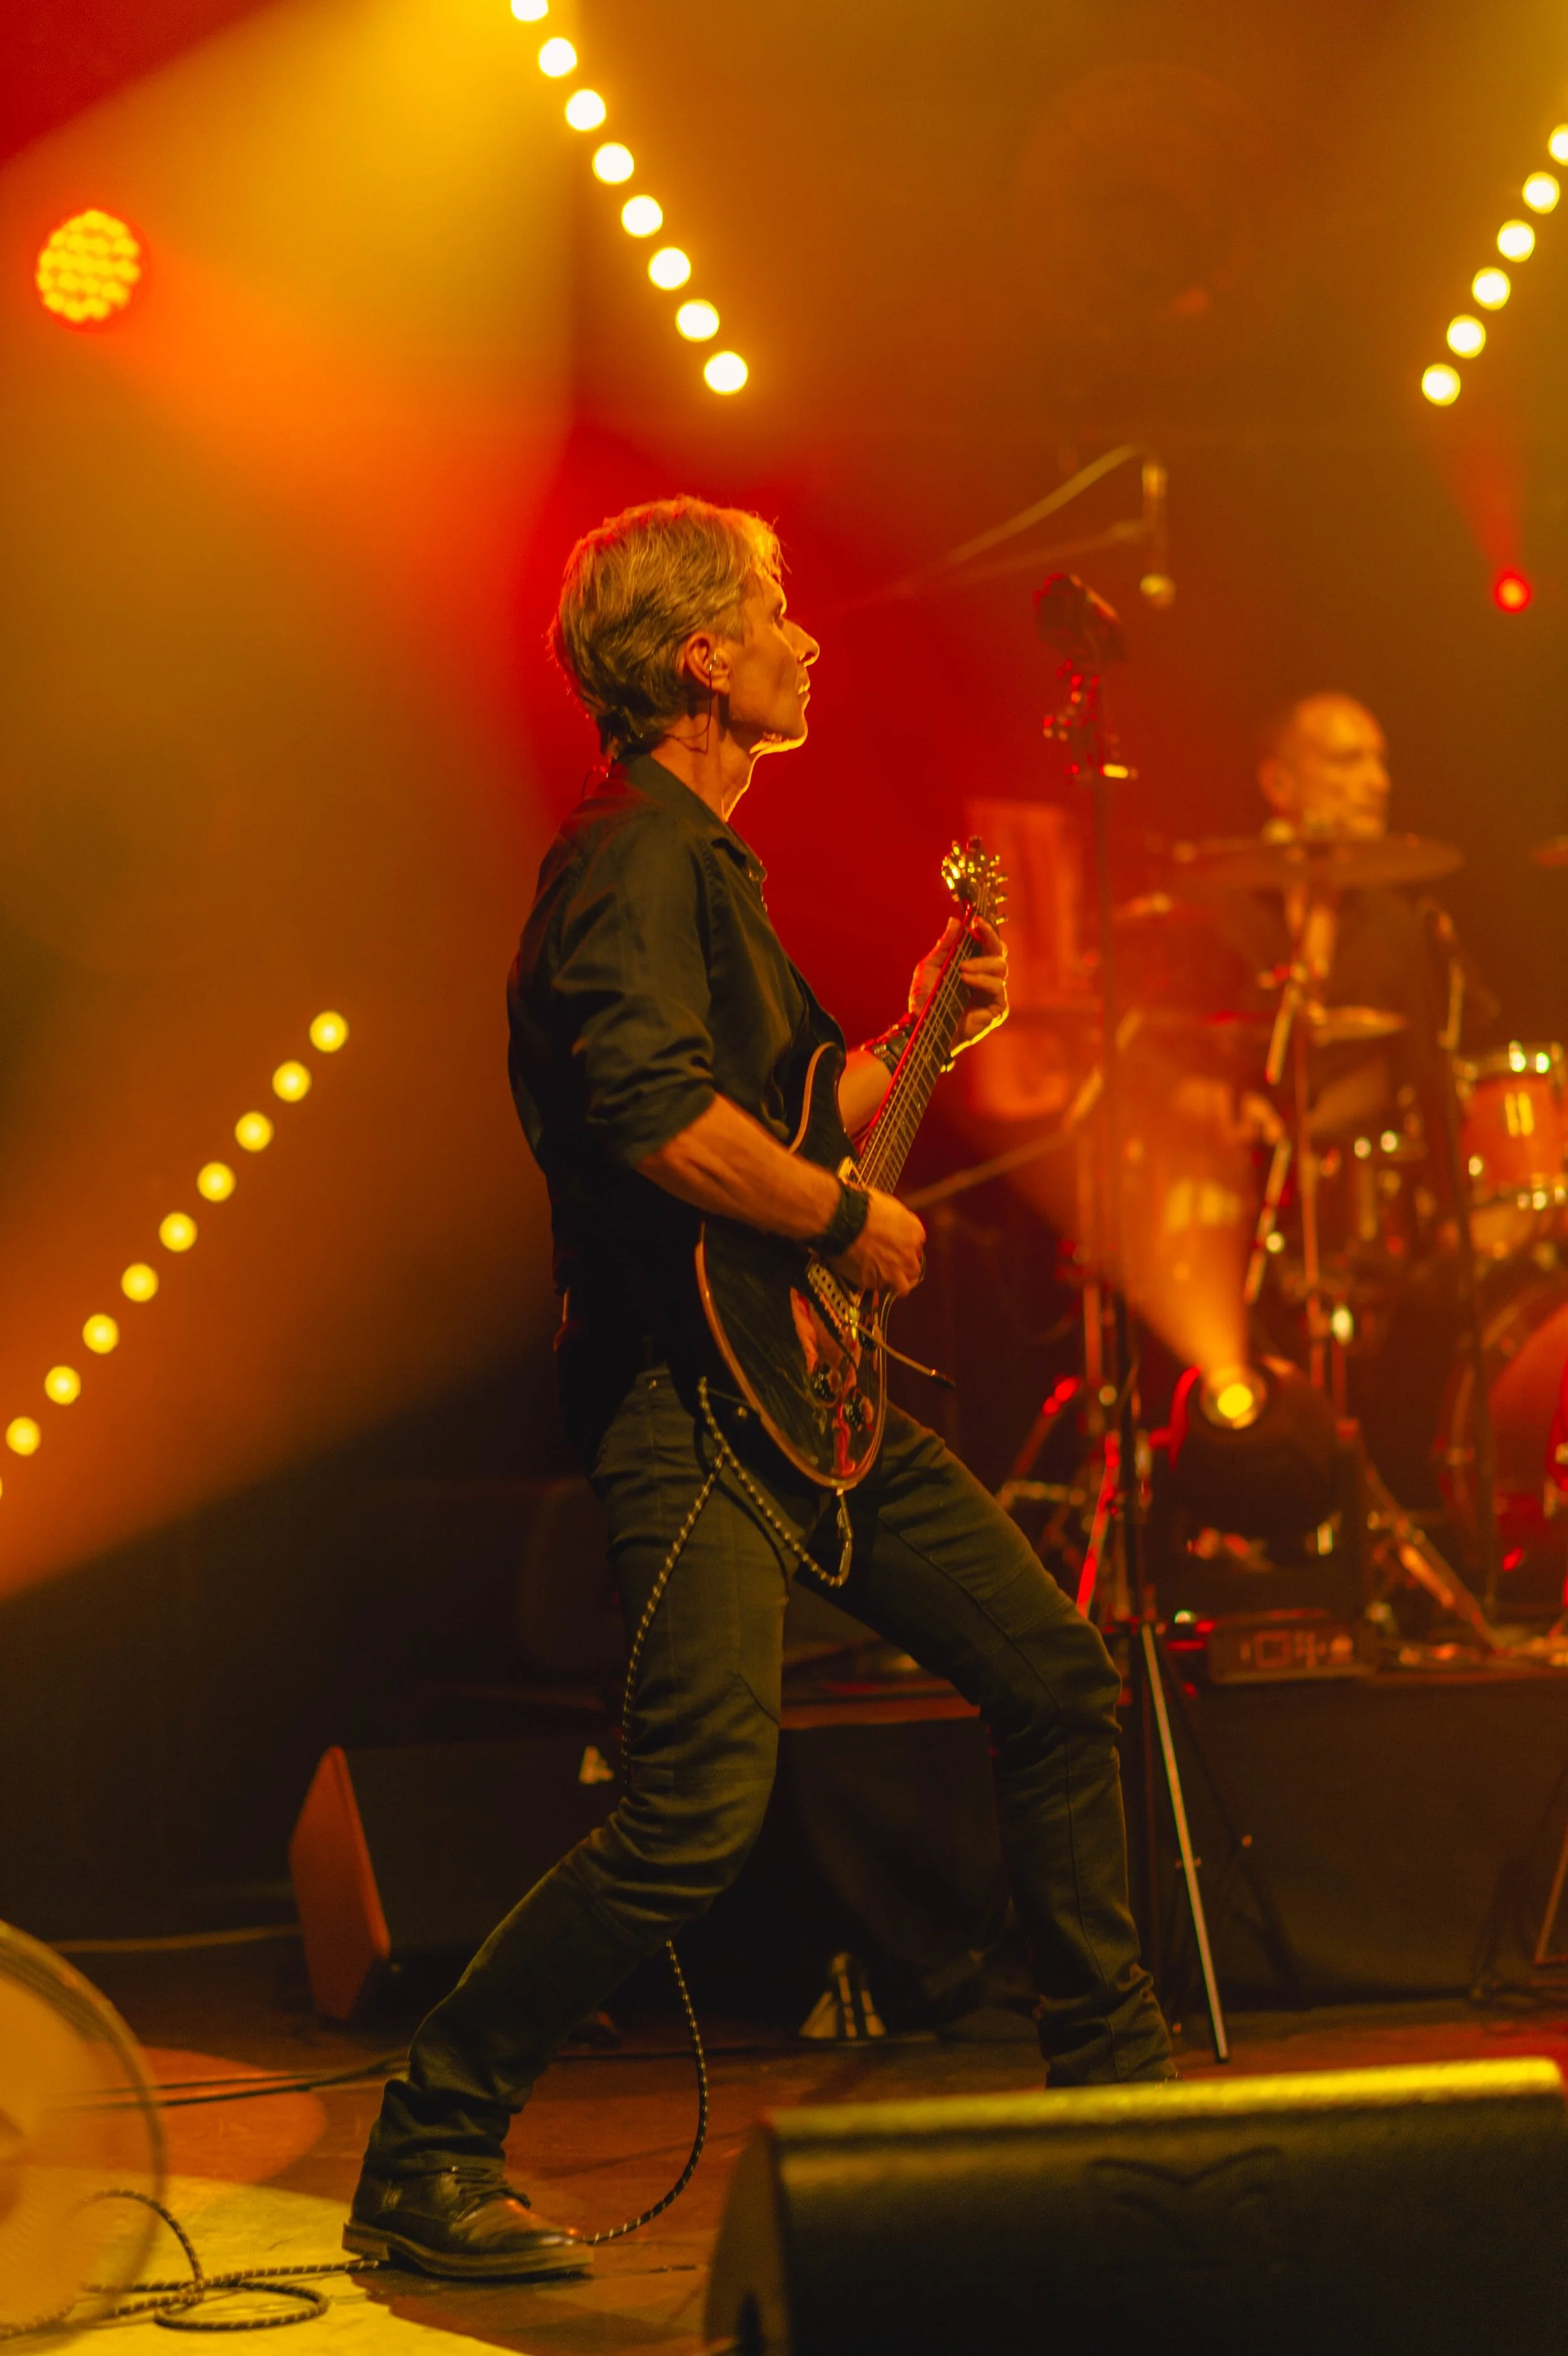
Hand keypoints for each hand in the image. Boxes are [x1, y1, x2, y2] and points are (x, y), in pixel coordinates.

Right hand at [830, 1188, 926, 1295]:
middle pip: (913, 1268)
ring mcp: (893, 1272)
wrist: (846, 1220)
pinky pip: (876, 1287)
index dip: (905, 1244)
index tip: (895, 1242)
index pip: (917, 1243)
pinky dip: (871, 1283)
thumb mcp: (890, 1206)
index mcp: (915, 1233)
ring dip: (896, 1284)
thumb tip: (894, 1224)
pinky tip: (863, 1276)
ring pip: (902, 1287)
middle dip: (905, 1267)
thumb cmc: (865, 1206)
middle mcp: (909, 1256)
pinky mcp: (873, 1282)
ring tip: (885, 1281)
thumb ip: (899, 1221)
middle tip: (892, 1264)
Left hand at [909, 917, 1007, 1052]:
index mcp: (973, 966)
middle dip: (989, 940)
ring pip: (1001, 968)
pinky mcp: (997, 1009)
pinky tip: (967, 980)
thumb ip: (945, 945)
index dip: (986, 930)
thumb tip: (955, 921)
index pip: (987, 944)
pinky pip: (997, 988)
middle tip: (976, 933)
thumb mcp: (930, 967)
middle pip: (999, 952)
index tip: (977, 920)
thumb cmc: (925, 999)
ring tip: (962, 969)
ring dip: (981, 963)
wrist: (922, 1025)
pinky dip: (982, 981)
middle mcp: (985, 978)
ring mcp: (993, 993)